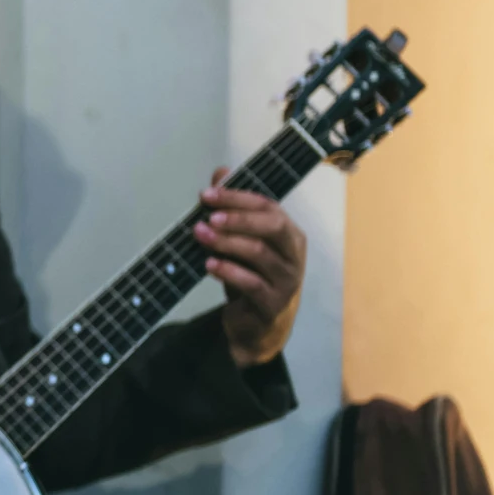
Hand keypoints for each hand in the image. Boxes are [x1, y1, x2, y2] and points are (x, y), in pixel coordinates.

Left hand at [192, 168, 305, 367]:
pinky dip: (228, 271)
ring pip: (260, 253)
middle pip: (273, 226)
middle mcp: (293, 253)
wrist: (257, 322)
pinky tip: (208, 265)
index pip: (268, 206)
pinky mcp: (273, 302)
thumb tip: (221, 172)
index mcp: (288, 232)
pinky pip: (252, 283)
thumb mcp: (239, 241)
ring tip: (200, 236)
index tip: (205, 195)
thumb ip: (230, 207)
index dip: (237, 197)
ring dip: (227, 242)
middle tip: (207, 217)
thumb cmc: (250, 274)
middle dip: (238, 218)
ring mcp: (287, 279)